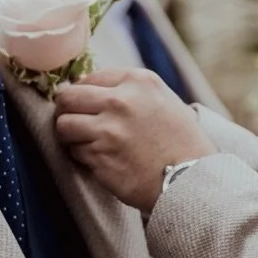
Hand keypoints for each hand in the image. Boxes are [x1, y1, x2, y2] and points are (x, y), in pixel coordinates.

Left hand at [54, 68, 215, 209]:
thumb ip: (129, 90)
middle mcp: (120, 101)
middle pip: (67, 98)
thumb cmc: (180, 141)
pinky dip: (83, 157)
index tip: (86, 105)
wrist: (192, 179)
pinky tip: (103, 160)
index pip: (89, 78)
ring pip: (64, 125)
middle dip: (67, 111)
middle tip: (75, 122)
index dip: (84, 94)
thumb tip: (88, 89)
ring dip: (72, 135)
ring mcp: (107, 130)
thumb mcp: (163, 100)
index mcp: (137, 81)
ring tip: (89, 143)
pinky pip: (75, 152)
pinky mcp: (99, 156)